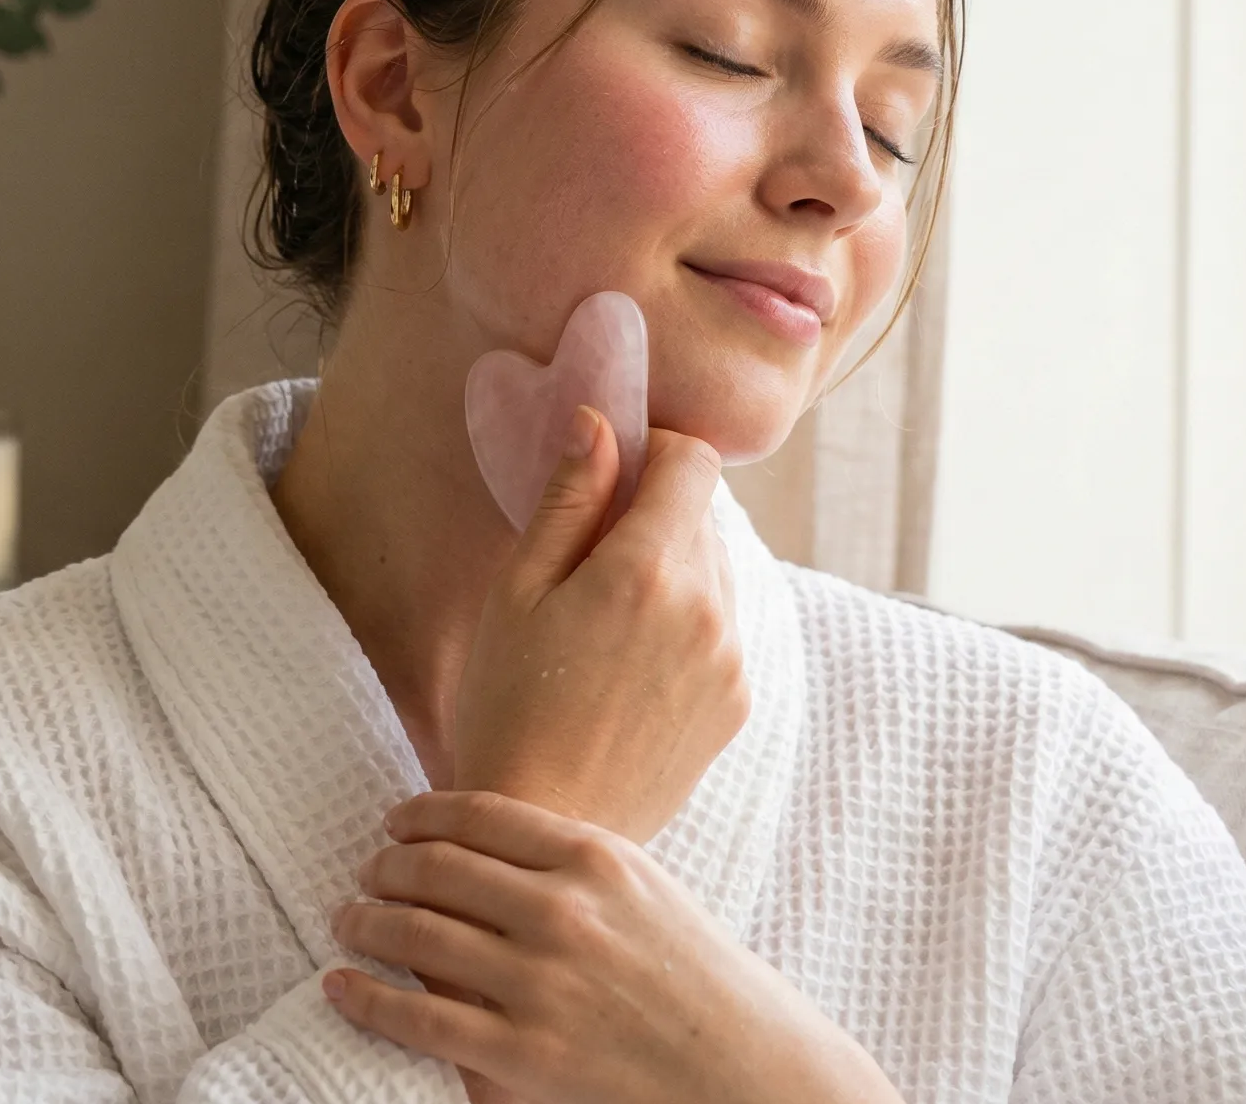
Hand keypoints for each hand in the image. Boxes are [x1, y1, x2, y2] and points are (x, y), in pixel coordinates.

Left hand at [326, 792, 901, 1103]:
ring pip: (415, 933)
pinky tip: (340, 986)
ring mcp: (540, 983)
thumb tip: (482, 842)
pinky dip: (364, 996)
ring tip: (349, 922)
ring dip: (364, 922)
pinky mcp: (523, 1053)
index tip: (394, 824)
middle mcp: (563, 911)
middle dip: (383, 867)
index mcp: (595, 858)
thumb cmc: (699, 980)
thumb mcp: (647, 889)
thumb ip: (573, 863)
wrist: (749, 1072)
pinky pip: (417, 1015)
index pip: (475, 814)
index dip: (417, 815)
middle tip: (365, 875)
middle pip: (434, 867)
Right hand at [451, 406, 745, 842]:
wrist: (545, 824)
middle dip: (652, 518)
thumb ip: (568, 500)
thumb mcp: (517, 591)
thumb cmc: (508, 705)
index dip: (654, 451)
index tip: (611, 476)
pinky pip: (719, 630)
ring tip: (602, 629)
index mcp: (648, 570)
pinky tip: (625, 672)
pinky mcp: (736, 702)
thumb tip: (601, 422)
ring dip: (669, 573)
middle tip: (584, 566)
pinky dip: (683, 627)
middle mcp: (709, 609)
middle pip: (702, 516)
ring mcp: (731, 660)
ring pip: (713, 573)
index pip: (694, 460)